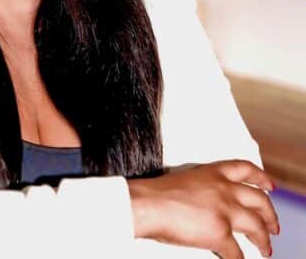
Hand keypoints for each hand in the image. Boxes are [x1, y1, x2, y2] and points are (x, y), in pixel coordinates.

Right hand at [127, 160, 279, 258]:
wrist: (147, 203)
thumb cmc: (157, 193)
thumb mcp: (186, 179)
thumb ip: (204, 188)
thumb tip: (210, 206)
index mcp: (213, 172)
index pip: (245, 169)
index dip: (261, 177)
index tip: (269, 184)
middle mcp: (223, 188)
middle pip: (259, 200)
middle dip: (270, 215)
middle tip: (273, 225)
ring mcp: (224, 210)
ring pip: (257, 227)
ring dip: (264, 241)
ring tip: (266, 249)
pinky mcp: (221, 233)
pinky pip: (238, 253)